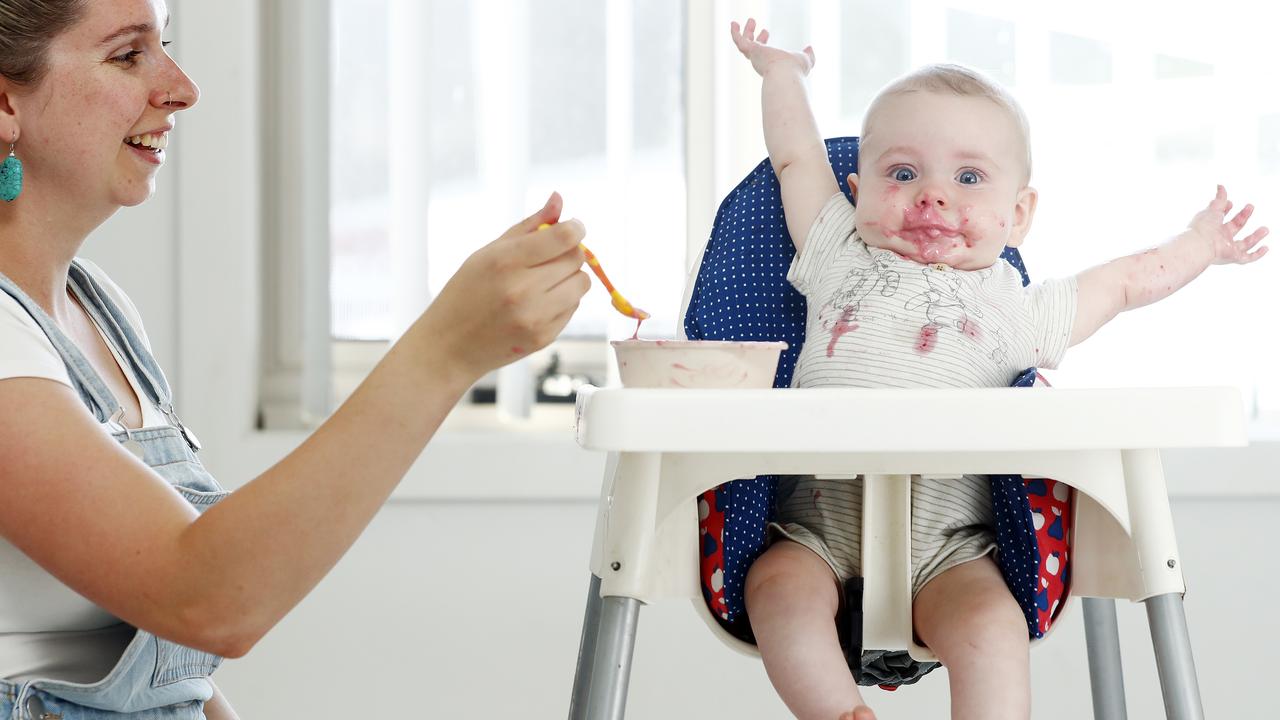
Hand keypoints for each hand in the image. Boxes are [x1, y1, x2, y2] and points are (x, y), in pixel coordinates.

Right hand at [421, 192, 589, 380]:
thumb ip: (528, 226)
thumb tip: (559, 199)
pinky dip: (563, 301)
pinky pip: (573, 308)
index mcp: (505, 261)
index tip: (573, 228)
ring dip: (570, 278)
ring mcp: (534, 316)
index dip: (575, 228)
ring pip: (582, 284)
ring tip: (545, 281)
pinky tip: (539, 303)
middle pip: (576, 259)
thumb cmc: (466, 293)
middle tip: (549, 258)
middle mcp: (522, 289)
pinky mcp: (543, 337)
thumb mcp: (487, 253)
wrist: (449, 346)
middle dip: (569, 253)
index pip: (564, 237)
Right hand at [730, 18, 814, 77]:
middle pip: (752, 48)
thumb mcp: (804, 59)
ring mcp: (754, 57)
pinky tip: (734, 24)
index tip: (765, 31)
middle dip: (752, 35)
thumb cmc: (795, 70)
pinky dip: (735, 33)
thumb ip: (807, 54)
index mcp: (771, 63)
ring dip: (746, 32)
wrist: (786, 73)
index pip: (763, 52)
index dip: (763, 41)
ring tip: (750, 20)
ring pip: (744, 44)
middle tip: (753, 22)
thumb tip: (809, 48)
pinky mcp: (750, 51)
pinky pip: (739, 40)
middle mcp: (761, 61)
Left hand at [1187, 185, 1269, 264]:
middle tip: (1250, 206)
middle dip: (1243, 216)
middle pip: (1234, 227)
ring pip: (1244, 244)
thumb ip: (1219, 198)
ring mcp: (1226, 248)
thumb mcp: (1213, 209)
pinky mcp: (1232, 257)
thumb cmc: (1202, 226)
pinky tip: (1266, 248)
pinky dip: (1257, 254)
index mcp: (1211, 226)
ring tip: (1266, 229)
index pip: (1220, 217)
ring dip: (1255, 237)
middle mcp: (1219, 237)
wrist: (1199, 244)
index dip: (1226, 209)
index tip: (1231, 203)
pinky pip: (1247, 258)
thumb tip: (1220, 186)